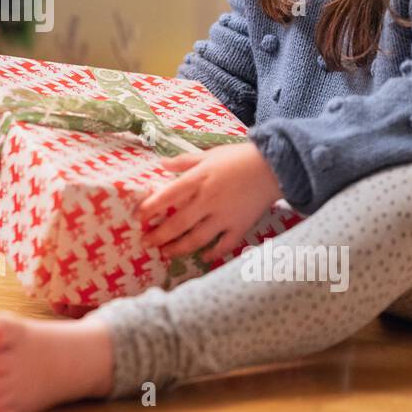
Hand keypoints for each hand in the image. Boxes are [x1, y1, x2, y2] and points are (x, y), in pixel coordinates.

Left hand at [134, 141, 284, 263]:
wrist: (273, 167)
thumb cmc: (237, 158)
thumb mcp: (208, 154)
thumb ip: (184, 161)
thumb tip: (161, 164)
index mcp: (198, 179)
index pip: (168, 196)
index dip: (150, 208)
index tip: (138, 217)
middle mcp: (208, 200)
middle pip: (179, 223)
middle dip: (159, 236)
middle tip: (146, 242)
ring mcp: (224, 216)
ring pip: (197, 238)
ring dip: (179, 248)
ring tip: (166, 253)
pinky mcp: (240, 226)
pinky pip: (224, 245)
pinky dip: (212, 253)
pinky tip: (203, 256)